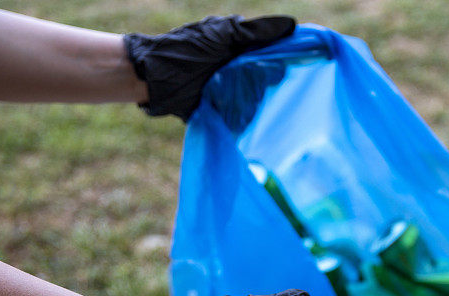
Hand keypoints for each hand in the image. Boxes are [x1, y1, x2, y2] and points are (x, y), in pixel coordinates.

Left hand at [124, 15, 295, 120]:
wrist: (156, 78)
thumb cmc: (186, 49)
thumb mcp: (222, 34)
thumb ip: (255, 31)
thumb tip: (292, 25)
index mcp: (244, 50)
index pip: (275, 55)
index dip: (284, 57)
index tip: (288, 60)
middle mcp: (242, 71)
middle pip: (270, 79)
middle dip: (262, 78)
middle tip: (244, 74)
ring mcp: (235, 93)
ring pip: (259, 99)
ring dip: (249, 96)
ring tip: (229, 90)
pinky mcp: (226, 113)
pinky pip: (245, 117)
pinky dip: (242, 114)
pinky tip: (232, 107)